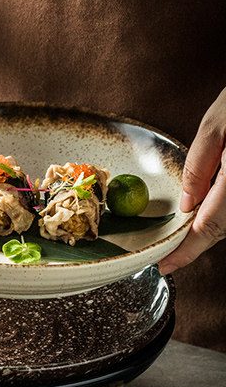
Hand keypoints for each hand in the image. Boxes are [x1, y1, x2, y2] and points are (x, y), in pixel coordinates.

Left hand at [159, 87, 225, 274]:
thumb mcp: (220, 121)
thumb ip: (200, 165)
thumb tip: (189, 200)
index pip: (210, 228)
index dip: (186, 251)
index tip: (166, 265)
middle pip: (223, 226)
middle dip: (196, 238)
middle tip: (172, 248)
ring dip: (214, 222)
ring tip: (188, 224)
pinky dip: (225, 208)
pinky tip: (214, 197)